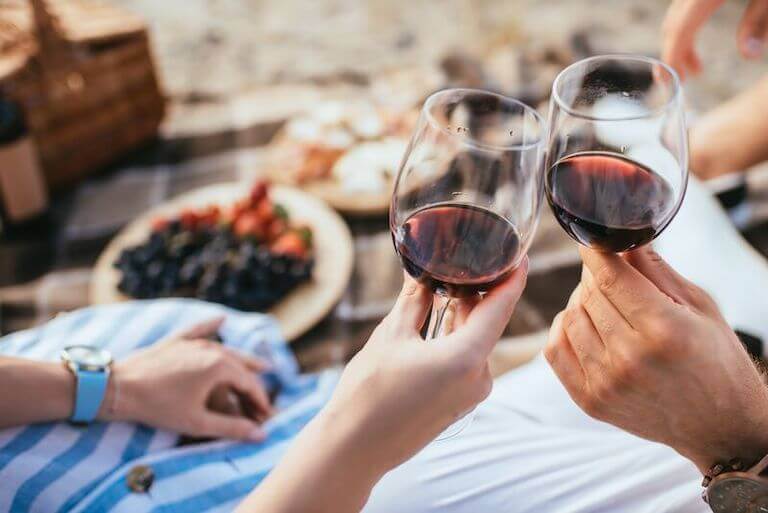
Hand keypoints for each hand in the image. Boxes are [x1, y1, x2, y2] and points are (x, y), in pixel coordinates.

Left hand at [101, 317, 273, 440]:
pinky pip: (198, 329)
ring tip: (258, 367)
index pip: (249, 384)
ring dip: (242, 362)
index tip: (267, 416)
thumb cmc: (158, 407)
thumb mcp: (198, 423)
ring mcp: (192, 343)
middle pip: (241, 367)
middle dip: (253, 385)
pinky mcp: (175, 341)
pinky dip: (211, 325)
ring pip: (225, 349)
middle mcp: (211, 349)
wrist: (118, 388)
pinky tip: (221, 318)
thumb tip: (260, 435)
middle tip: (262, 403)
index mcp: (219, 366)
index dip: (260, 401)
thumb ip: (232, 427)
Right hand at [238, 263, 527, 512]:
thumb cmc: (369, 392)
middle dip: (479, 292)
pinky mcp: (460, 402)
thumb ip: (416, 300)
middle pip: (488, 323)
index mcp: (467, 357)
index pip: (501, 306)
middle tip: (469, 259)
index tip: (520, 253)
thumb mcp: (392, 335)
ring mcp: (471, 393)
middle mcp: (478, 377)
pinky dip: (458, 338)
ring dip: (465, 316)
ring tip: (449, 286)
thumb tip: (425, 271)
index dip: (512, 276)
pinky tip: (440, 320)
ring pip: (476, 342)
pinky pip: (467, 360)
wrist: (354, 448)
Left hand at [545, 246, 767, 472]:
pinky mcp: (591, 401)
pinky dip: (564, 329)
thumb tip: (621, 240)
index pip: (610, 278)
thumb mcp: (700, 307)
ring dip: (580, 301)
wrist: (720, 426)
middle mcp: (630, 358)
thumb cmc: (717, 361)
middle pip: (588, 295)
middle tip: (607, 272)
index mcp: (664, 329)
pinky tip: (584, 324)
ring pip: (569, 318)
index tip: (591, 243)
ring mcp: (606, 383)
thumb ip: (656, 270)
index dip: (594, 253)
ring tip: (601, 300)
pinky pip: (555, 350)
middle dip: (594, 276)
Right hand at [662, 0, 767, 79]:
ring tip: (696, 68)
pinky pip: (684, 12)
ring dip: (680, 45)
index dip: (671, 58)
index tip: (669, 81)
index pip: (679, 30)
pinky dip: (686, 30)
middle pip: (672, 25)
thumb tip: (749, 55)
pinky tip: (695, 43)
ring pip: (676, 19)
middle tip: (682, 81)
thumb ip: (758, 22)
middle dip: (673, 56)